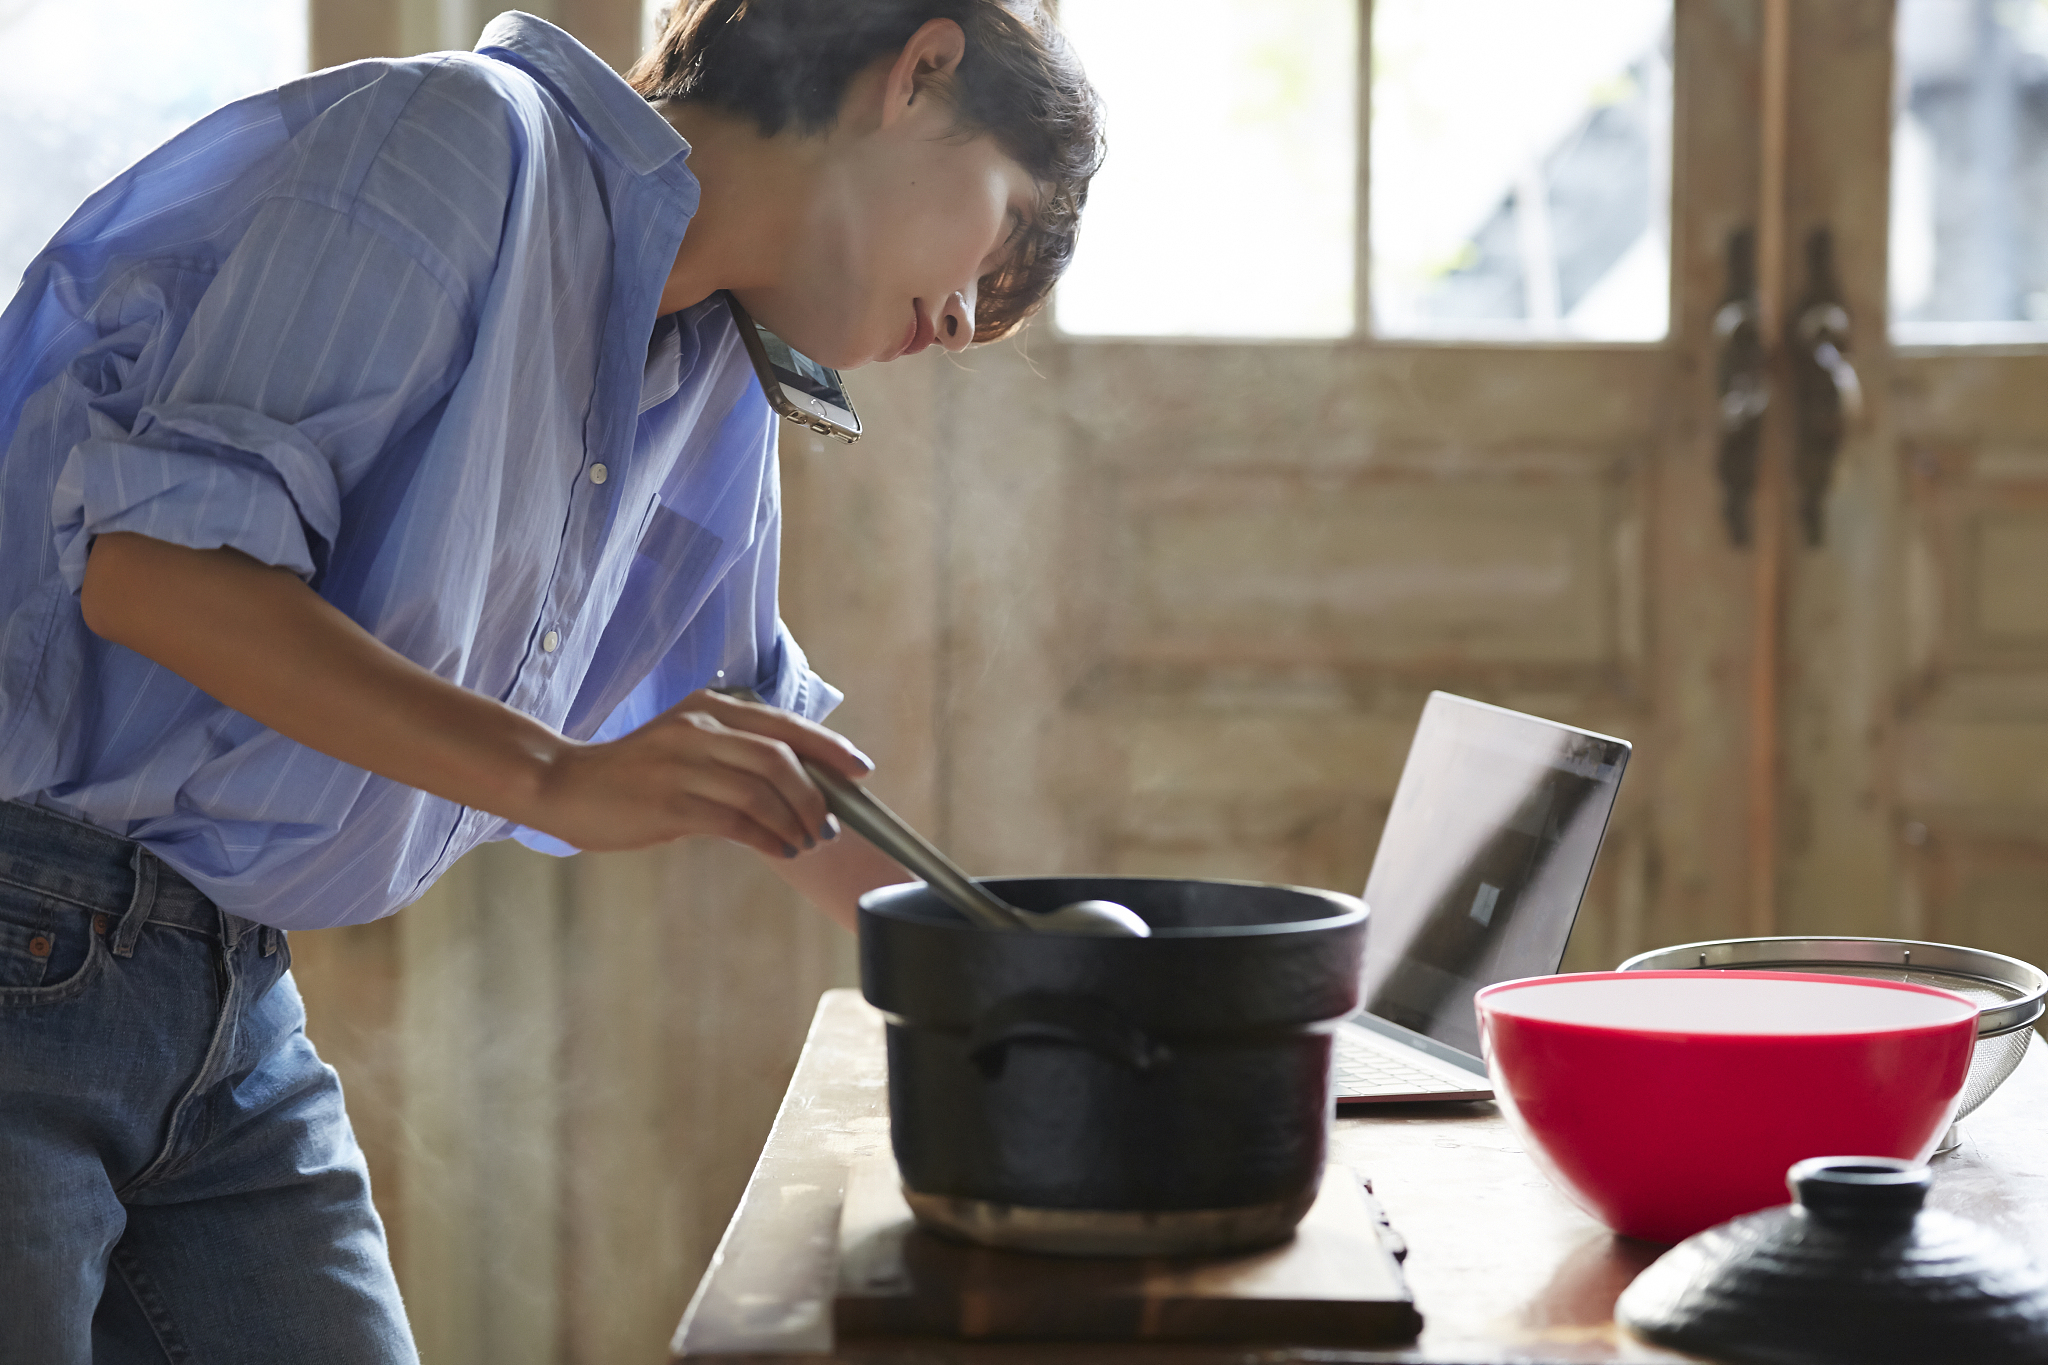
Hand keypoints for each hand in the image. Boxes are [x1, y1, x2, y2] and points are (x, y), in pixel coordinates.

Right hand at [517, 689, 872, 857]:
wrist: (563, 785)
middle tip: (829, 825)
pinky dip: (767, 837)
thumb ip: (734, 752)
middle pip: (781, 758)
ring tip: (804, 842)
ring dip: (794, 822)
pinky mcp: (669, 802)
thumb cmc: (633, 773)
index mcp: (710, 707)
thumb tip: (799, 782)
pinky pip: (736, 821)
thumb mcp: (686, 743)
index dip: (829, 748)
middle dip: (816, 795)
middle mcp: (699, 728)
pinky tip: (778, 849)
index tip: (859, 771)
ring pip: (763, 791)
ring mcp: (683, 764)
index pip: (784, 725)